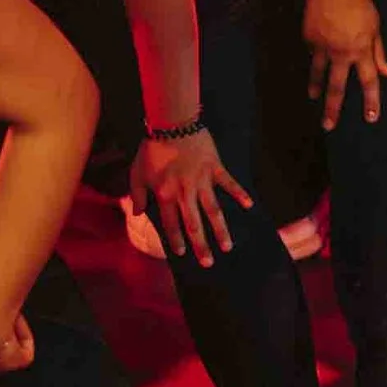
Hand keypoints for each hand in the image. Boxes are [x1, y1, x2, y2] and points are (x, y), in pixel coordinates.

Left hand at [129, 128, 252, 260]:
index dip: (176, 240)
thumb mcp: (137, 172)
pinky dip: (239, 194)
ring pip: (213, 210)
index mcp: (165, 194)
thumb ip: (137, 194)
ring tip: (228, 246)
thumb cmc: (151, 149)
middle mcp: (185, 192)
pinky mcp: (215, 168)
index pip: (171, 224)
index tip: (183, 254)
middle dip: (201, 245)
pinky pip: (229, 183)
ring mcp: (202, 181)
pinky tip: (249, 206)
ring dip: (221, 230)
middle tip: (208, 263)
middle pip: (194, 224)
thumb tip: (138, 213)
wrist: (170, 123)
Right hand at [303, 0, 386, 129]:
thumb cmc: (359, 3)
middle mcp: (341, 52)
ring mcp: (322, 46)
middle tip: (328, 126)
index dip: (371, 101)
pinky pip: (313, 52)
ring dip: (316, 88)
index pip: (369, 81)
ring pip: (318, 74)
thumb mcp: (374, 27)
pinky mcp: (309, 38)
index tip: (371, 118)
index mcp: (361, 50)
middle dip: (333, 108)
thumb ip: (378, 52)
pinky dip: (316, 55)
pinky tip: (317, 52)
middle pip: (337, 87)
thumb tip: (386, 73)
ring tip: (313, 99)